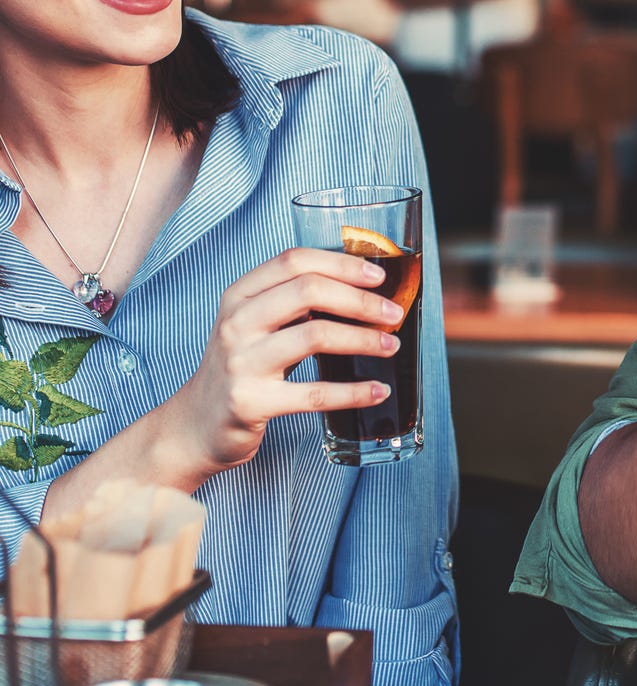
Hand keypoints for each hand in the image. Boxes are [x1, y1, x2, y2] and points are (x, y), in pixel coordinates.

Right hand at [170, 249, 404, 476]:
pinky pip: (313, 394)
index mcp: (240, 295)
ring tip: (390, 346)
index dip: (341, 263)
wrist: (194, 425)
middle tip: (393, 313)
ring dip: (363, 339)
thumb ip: (293, 301)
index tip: (378, 275)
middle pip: (308, 290)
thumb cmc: (240, 367)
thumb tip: (363, 287)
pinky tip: (377, 390)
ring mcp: (241, 362)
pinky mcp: (250, 402)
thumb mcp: (255, 324)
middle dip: (361, 300)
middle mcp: (237, 322)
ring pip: (315, 336)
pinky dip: (352, 392)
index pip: (294, 260)